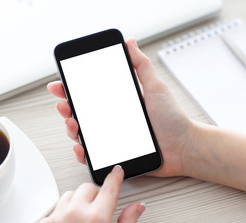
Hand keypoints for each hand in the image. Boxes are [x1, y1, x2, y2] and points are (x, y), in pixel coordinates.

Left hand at [31, 166, 144, 222]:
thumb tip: (137, 207)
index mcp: (97, 218)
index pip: (109, 187)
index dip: (115, 177)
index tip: (116, 171)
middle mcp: (75, 213)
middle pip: (87, 187)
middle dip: (94, 195)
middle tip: (96, 211)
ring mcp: (55, 217)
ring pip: (69, 195)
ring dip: (76, 203)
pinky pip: (54, 209)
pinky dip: (61, 215)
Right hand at [48, 39, 193, 176]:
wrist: (184, 147)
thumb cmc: (172, 119)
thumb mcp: (155, 87)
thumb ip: (141, 65)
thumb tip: (130, 43)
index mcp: (118, 103)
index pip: (90, 94)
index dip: (72, 89)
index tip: (61, 84)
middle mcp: (112, 119)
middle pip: (82, 113)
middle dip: (67, 108)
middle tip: (64, 105)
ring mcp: (112, 138)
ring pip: (83, 134)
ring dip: (72, 129)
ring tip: (73, 124)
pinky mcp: (115, 155)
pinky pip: (94, 155)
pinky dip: (83, 152)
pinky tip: (80, 147)